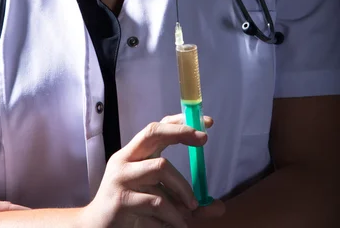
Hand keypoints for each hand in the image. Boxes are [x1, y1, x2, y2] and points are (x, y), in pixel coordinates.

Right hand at [81, 113, 224, 227]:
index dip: (180, 122)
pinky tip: (179, 224)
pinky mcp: (120, 198)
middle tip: (203, 138)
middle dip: (181, 131)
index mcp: (134, 155)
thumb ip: (187, 204)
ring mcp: (120, 177)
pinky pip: (156, 201)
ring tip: (192, 208)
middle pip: (153, 132)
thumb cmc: (131, 212)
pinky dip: (174, 215)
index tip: (206, 123)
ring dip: (183, 188)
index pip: (157, 128)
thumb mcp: (162, 203)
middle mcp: (125, 159)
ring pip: (161, 167)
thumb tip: (219, 207)